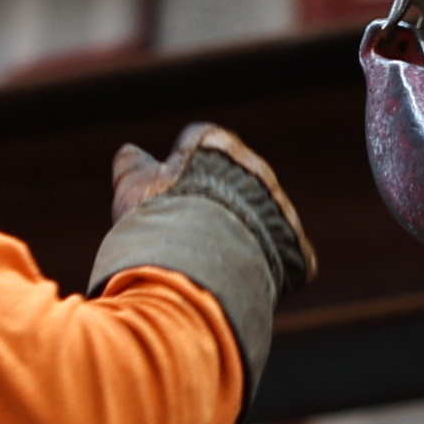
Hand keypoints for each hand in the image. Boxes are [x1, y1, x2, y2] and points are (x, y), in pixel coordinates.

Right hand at [110, 117, 309, 248]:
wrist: (202, 263)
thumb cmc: (160, 218)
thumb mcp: (134, 189)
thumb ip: (132, 168)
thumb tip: (128, 152)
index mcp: (215, 144)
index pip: (201, 143)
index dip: (184, 168)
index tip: (171, 191)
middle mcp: (254, 169)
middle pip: (235, 184)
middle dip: (215, 205)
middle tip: (190, 233)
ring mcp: (279, 207)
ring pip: (260, 220)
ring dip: (240, 236)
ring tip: (212, 262)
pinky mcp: (295, 248)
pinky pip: (283, 255)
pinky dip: (263, 267)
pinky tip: (239, 280)